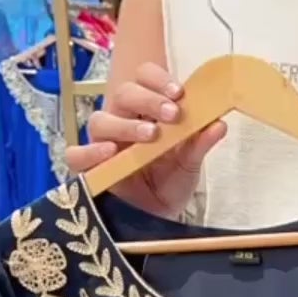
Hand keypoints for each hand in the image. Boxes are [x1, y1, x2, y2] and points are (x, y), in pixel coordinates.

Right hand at [65, 63, 224, 217]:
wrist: (157, 219)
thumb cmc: (169, 183)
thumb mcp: (189, 164)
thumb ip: (200, 143)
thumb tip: (220, 123)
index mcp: (146, 110)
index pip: (144, 77)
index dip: (158, 79)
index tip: (180, 92)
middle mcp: (121, 120)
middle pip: (123, 93)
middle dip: (148, 99)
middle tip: (172, 114)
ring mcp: (102, 143)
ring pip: (100, 120)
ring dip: (126, 124)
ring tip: (150, 135)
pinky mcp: (89, 168)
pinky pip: (77, 154)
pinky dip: (90, 151)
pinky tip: (111, 152)